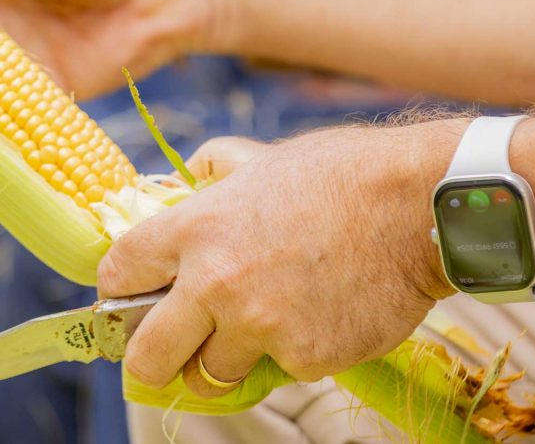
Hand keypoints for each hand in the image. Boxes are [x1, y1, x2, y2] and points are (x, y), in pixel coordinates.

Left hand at [97, 121, 460, 396]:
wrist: (418, 205)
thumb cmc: (339, 173)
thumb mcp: (259, 157)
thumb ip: (210, 172)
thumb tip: (181, 181)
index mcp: (195, 228)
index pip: (118, 273)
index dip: (117, 287)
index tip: (126, 295)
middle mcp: (215, 284)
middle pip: (147, 356)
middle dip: (145, 361)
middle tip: (157, 357)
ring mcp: (261, 326)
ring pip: (210, 377)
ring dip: (217, 364)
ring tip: (243, 337)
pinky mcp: (306, 358)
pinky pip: (279, 371)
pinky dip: (289, 354)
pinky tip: (314, 317)